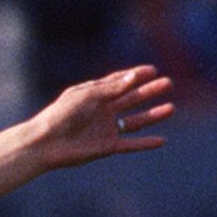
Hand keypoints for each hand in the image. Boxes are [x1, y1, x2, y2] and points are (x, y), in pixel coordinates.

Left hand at [29, 66, 174, 167]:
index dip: (136, 75)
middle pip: (131, 98)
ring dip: (153, 115)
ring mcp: (105, 128)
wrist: (45, 143)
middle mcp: (102, 110)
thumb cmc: (61, 114)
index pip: (120, 82)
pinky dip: (145, 143)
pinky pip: (130, 144)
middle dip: (150, 91)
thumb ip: (112, 88)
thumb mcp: (88, 96)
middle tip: (168, 83)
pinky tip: (161, 140)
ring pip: (135, 120)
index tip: (152, 70)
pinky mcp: (106, 146)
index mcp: (95, 94)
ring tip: (171, 108)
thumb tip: (135, 76)